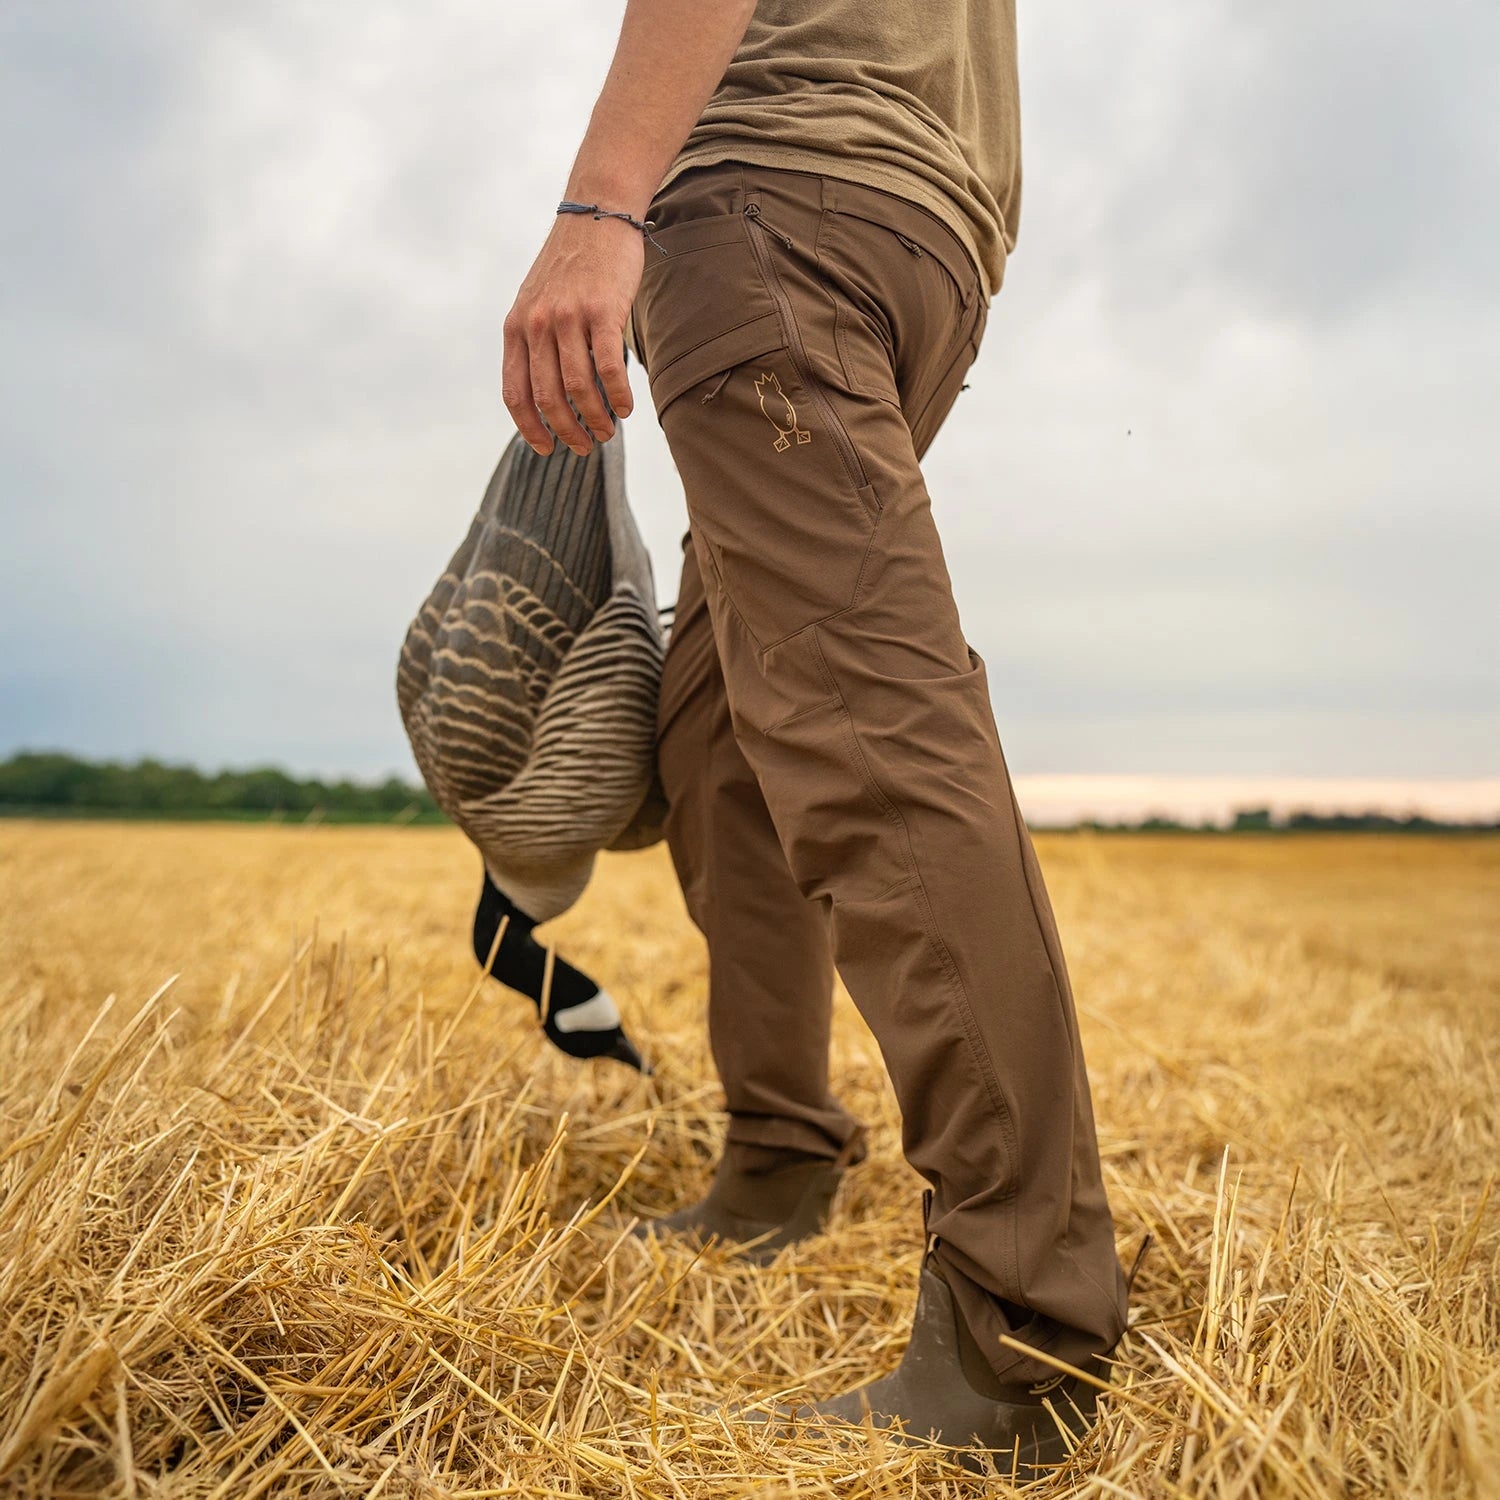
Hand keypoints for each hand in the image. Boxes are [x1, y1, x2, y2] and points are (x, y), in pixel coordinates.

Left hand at [502, 212, 643, 456]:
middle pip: (548, 397)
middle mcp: (537, 323)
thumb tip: (550, 391)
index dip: (530, 428)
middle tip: (586, 445)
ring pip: (579, 387)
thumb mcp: (537, 301)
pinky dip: (619, 395)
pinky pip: (608, 367)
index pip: (515, 393)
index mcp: (516, 326)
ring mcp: (568, 316)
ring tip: (609, 431)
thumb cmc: (572, 264)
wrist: (596, 214)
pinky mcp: (602, 309)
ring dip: (596, 419)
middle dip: (568, 431)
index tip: (546, 448)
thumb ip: (536, 341)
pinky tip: (627, 408)